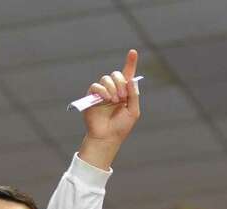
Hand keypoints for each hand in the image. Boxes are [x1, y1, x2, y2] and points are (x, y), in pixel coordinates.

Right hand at [78, 49, 141, 169]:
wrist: (107, 137)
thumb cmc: (121, 127)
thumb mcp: (133, 111)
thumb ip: (134, 95)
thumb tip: (131, 79)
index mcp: (125, 93)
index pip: (128, 75)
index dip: (130, 62)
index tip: (133, 52)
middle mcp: (113, 90)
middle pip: (116, 74)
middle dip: (121, 83)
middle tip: (122, 97)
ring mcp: (102, 93)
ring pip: (106, 78)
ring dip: (112, 88)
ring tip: (114, 100)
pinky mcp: (92, 97)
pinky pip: (96, 86)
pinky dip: (102, 90)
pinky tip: (106, 99)